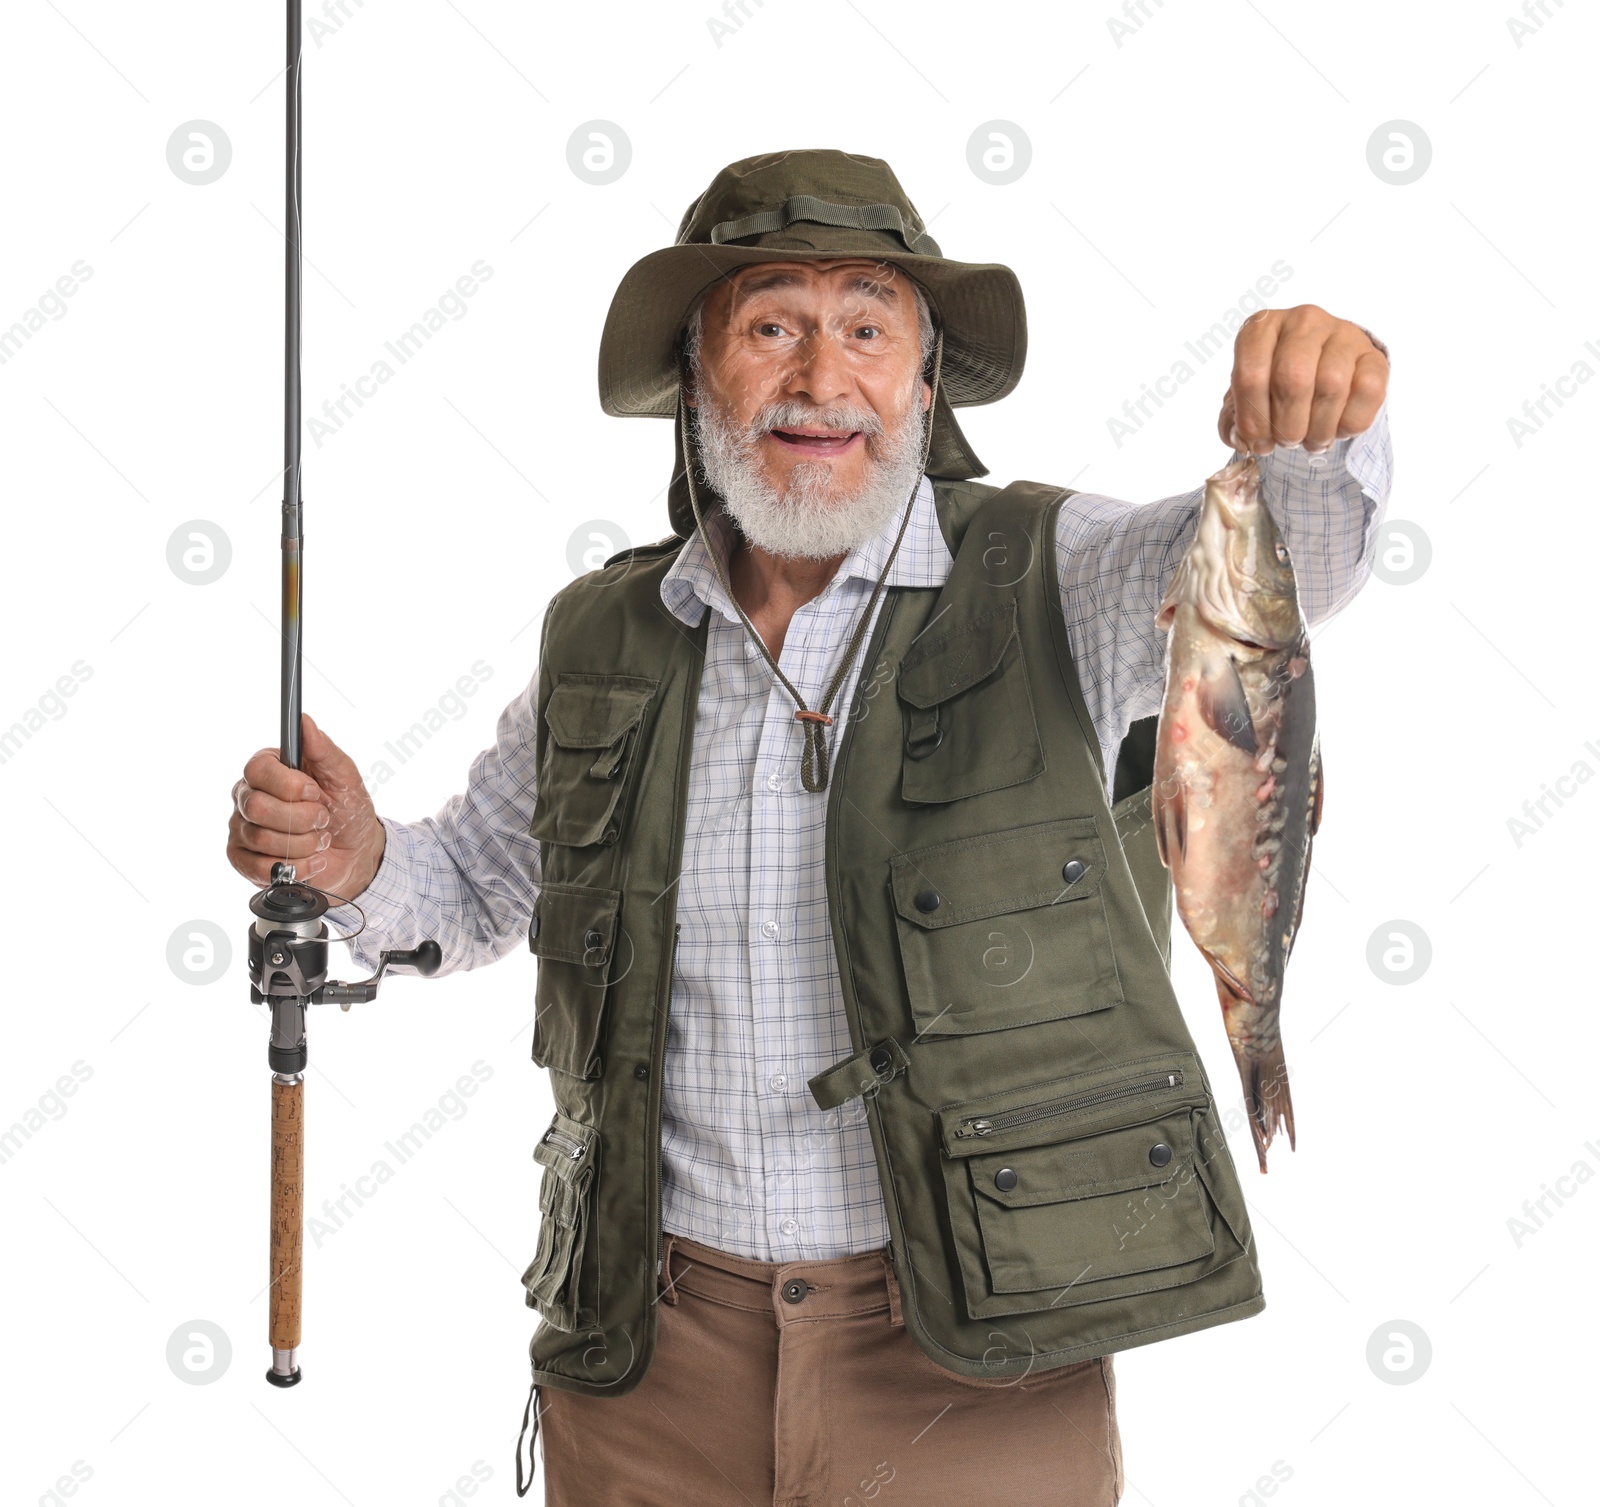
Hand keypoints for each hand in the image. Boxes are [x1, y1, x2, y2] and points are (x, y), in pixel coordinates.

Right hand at [227, 711, 385, 896]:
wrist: (356, 852)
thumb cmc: (348, 810)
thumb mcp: (344, 776)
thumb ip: (323, 749)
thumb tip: (304, 721)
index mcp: (269, 770)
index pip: (257, 769)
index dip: (288, 785)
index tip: (314, 791)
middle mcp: (249, 796)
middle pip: (257, 806)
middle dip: (301, 818)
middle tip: (322, 819)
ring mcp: (243, 829)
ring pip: (260, 838)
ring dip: (304, 843)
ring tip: (319, 840)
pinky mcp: (245, 860)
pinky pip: (257, 866)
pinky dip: (295, 866)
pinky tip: (311, 861)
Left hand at [1217, 305, 1388, 455]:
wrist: (1323, 370)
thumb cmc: (1275, 386)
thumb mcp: (1246, 399)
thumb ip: (1233, 423)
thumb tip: (1243, 439)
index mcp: (1262, 327)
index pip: (1250, 374)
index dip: (1252, 418)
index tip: (1258, 441)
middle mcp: (1303, 320)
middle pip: (1292, 380)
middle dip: (1286, 425)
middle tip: (1287, 442)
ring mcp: (1342, 333)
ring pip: (1331, 386)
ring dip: (1318, 429)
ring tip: (1311, 440)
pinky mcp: (1373, 354)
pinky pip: (1367, 392)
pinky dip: (1349, 424)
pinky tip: (1337, 429)